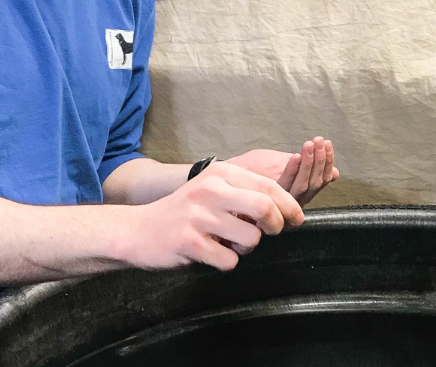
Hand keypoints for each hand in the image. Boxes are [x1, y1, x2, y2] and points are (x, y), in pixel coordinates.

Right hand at [124, 162, 302, 270]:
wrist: (138, 230)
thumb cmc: (185, 213)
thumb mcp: (213, 190)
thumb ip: (244, 194)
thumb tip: (285, 211)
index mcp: (220, 173)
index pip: (268, 186)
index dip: (289, 205)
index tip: (297, 219)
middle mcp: (210, 189)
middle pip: (264, 208)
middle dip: (276, 225)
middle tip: (271, 233)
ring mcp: (199, 216)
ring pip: (250, 239)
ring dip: (246, 248)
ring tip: (228, 243)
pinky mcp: (190, 242)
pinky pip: (229, 260)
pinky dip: (226, 262)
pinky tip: (211, 254)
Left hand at [227, 136, 338, 206]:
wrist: (219, 177)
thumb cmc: (248, 171)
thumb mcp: (278, 164)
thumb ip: (303, 167)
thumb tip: (335, 172)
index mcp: (296, 195)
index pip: (321, 181)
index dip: (326, 163)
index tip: (327, 143)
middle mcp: (289, 204)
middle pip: (314, 184)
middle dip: (320, 161)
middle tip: (320, 141)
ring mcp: (277, 205)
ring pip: (303, 186)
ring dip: (309, 163)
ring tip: (311, 144)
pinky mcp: (264, 201)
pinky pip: (284, 187)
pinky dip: (292, 170)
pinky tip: (295, 155)